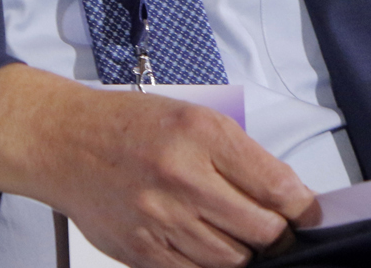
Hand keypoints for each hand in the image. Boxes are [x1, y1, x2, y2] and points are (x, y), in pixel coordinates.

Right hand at [0, 64, 319, 266]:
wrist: (64, 143)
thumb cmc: (128, 126)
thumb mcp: (191, 117)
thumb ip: (237, 155)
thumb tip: (284, 195)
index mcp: (201, 134)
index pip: (276, 186)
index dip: (303, 207)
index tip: (306, 213)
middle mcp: (182, 176)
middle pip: (262, 230)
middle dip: (277, 234)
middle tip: (274, 229)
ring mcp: (161, 218)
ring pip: (232, 259)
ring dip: (244, 252)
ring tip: (237, 237)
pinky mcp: (142, 251)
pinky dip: (208, 264)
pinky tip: (205, 245)